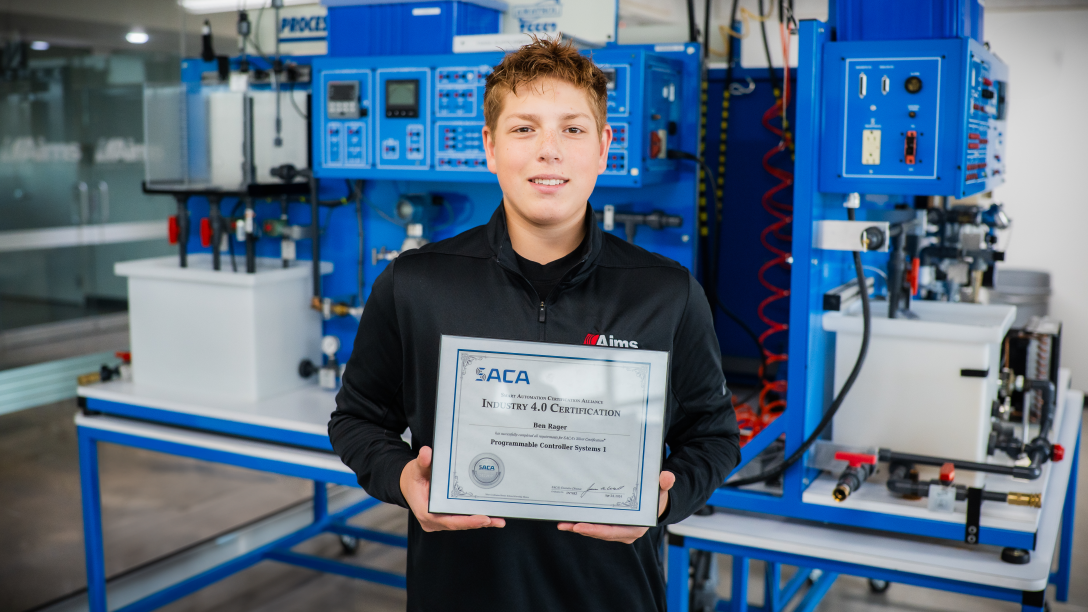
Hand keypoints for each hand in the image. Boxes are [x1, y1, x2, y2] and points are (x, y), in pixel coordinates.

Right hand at [400, 446, 506, 531]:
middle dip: (478, 522)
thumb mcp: (416, 468)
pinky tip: (492, 517)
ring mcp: (440, 522)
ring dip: (481, 522)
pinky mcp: (446, 519)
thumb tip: (426, 452)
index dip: (466, 521)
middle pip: (458, 524)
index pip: (448, 520)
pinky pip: (462, 520)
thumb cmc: (413, 477)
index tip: (483, 519)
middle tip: (497, 520)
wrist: (407, 484)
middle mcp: (433, 521)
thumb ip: (422, 462)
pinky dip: (475, 519)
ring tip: (499, 520)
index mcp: (425, 512)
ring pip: (462, 524)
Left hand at [557, 471, 674, 543]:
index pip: (612, 531)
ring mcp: (616, 530)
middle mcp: (624, 532)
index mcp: (635, 527)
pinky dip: (582, 523)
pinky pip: (594, 526)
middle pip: (600, 533)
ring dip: (578, 527)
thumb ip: (664, 484)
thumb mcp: (661, 490)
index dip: (596, 530)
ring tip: (562, 523)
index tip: (580, 527)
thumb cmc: (657, 497)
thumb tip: (667, 476)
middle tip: (566, 524)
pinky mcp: (610, 525)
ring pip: (595, 531)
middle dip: (582, 529)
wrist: (656, 502)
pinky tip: (569, 518)